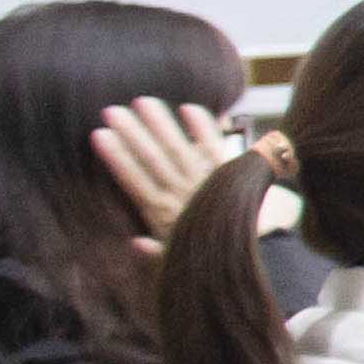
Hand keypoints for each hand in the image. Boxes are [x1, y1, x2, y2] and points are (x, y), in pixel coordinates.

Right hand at [92, 99, 239, 251]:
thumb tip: (133, 244)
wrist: (264, 256)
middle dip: (132, 134)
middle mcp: (185, 194)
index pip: (135, 181)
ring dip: (161, 124)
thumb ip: (155, 252)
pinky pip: (216, 147)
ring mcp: (209, 181)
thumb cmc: (215, 257)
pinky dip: (204, 128)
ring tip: (142, 102)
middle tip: (112, 110)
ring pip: (179, 148)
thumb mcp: (178, 260)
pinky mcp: (233, 173)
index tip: (99, 135)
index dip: (117, 157)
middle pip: (153, 159)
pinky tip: (189, 108)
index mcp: (165, 215)